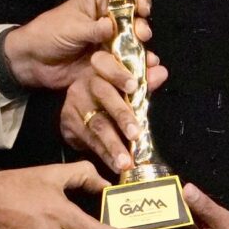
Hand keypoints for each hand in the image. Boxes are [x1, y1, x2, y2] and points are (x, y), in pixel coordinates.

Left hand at [2, 0, 149, 92]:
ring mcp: (110, 43)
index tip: (142, 10)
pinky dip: (136, 68)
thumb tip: (112, 26)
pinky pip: (125, 64)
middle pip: (134, 22)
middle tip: (141, 35)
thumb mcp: (71, 27)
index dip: (137, 2)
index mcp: (98, 2)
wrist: (33, 62)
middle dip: (141, 28)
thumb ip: (93, 28)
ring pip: (133, 45)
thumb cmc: (48, 34)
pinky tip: (145, 71)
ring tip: (148, 58)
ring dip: (142, 51)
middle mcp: (109, 21)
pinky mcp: (109, 63)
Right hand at [61, 49, 168, 173]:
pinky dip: (105, 155)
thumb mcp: (128, 82)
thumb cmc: (112, 91)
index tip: (134, 86)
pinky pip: (88, 141)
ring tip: (126, 161)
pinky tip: (116, 165)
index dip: (119, 74)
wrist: (82, 106)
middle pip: (104, 96)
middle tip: (135, 134)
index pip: (106, 63)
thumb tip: (160, 72)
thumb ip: (145, 78)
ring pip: (96, 124)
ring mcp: (74, 104)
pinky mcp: (68, 124)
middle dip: (122, 116)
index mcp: (100, 66)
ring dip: (113, 144)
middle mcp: (85, 83)